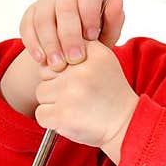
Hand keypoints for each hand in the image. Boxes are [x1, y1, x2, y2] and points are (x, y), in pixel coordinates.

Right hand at [20, 0, 124, 69]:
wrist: (69, 53)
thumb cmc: (92, 40)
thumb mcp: (107, 35)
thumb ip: (113, 22)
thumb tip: (117, 1)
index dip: (90, 14)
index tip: (92, 37)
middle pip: (65, 7)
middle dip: (69, 35)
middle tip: (75, 58)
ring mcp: (47, 1)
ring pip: (44, 18)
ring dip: (51, 43)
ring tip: (58, 64)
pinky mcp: (31, 13)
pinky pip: (28, 26)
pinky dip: (34, 44)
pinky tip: (41, 59)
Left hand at [34, 40, 138, 160]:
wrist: (125, 124)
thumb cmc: (110, 94)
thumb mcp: (104, 61)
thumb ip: (81, 47)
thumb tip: (51, 42)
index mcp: (93, 53)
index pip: (58, 51)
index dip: (63, 68)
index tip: (78, 78)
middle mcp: (82, 70)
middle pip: (45, 71)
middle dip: (56, 84)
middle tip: (77, 94)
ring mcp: (71, 92)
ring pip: (41, 92)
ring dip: (53, 103)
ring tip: (74, 107)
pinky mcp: (63, 114)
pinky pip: (40, 113)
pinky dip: (51, 120)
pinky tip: (69, 119)